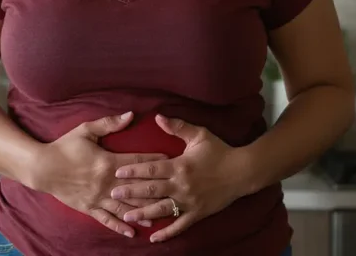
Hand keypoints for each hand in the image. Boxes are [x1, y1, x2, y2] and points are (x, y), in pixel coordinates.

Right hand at [32, 111, 165, 237]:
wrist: (42, 167)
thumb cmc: (64, 147)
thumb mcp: (85, 130)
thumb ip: (109, 124)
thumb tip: (130, 115)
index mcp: (107, 162)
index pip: (136, 161)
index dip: (154, 160)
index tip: (170, 160)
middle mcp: (106, 182)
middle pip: (135, 188)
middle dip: (155, 190)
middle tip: (173, 192)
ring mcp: (97, 197)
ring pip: (124, 207)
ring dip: (142, 212)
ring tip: (159, 217)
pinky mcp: (88, 208)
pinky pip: (106, 219)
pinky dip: (119, 226)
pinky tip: (131, 232)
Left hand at [110, 114, 247, 242]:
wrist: (242, 171)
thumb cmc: (219, 151)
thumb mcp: (199, 135)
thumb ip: (177, 127)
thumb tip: (158, 117)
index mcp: (180, 166)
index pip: (152, 169)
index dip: (133, 171)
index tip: (117, 172)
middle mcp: (182, 185)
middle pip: (152, 190)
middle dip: (131, 192)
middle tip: (112, 194)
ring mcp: (189, 201)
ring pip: (162, 209)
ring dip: (143, 213)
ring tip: (126, 216)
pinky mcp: (197, 213)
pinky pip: (180, 225)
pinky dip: (167, 232)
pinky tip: (154, 238)